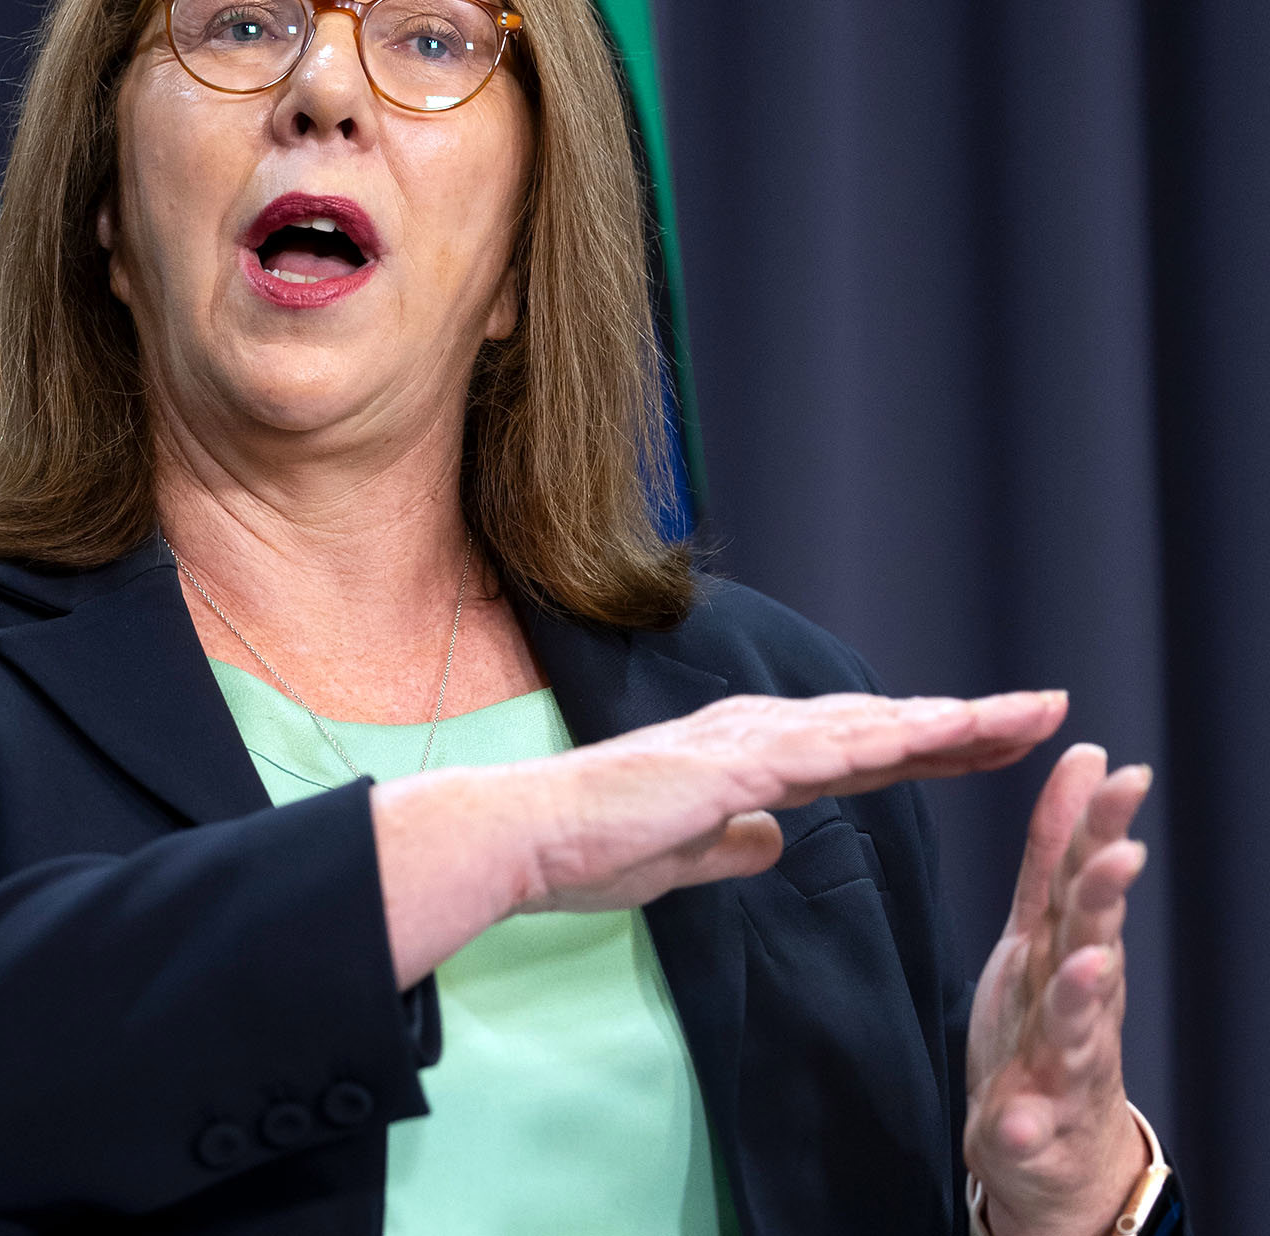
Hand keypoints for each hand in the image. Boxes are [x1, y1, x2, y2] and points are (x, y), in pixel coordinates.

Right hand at [375, 688, 1062, 989]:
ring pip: (865, 726)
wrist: (521, 837)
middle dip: (967, 720)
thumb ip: (731, 845)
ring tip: (1024, 715)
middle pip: (880, 725)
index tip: (993, 742)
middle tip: (1047, 709)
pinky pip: (818, 752)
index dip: (931, 744)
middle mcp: (751, 734)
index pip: (858, 749)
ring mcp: (738, 744)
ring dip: (949, 720)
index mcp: (744, 758)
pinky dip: (882, 741)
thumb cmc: (585, 849)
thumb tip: (772, 842)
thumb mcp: (681, 858)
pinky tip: (935, 735)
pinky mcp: (720, 766)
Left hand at [965, 743, 1152, 1235]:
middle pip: (1090, 939)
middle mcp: (1076, 999)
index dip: (1101, 824)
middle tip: (1120, 854)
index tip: (1120, 770)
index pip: (1085, 875)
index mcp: (1068, 945)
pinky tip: (1015, 1122)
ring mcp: (1061, 1063)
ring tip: (1087, 965)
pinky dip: (1023, 1122)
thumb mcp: (1044, 924)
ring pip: (1074, 1025)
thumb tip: (1086, 754)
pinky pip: (1027, 1125)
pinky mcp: (1034, 1123)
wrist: (1054, 1143)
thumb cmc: (1046, 1015)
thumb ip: (1056, 848)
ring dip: (1081, 994)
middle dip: (1104, 898)